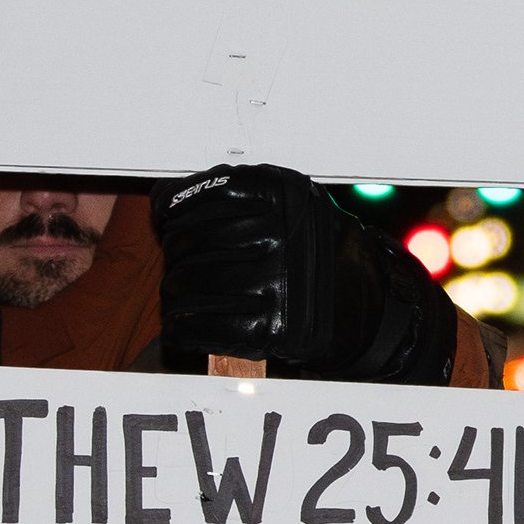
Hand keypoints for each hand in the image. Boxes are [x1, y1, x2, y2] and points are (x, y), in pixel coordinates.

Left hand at [157, 164, 457, 385]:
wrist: (360, 304)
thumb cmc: (310, 250)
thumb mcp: (287, 204)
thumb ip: (233, 195)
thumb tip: (163, 200)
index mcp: (283, 196)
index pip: (207, 196)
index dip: (176, 209)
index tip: (166, 217)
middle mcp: (279, 235)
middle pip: (190, 243)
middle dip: (176, 256)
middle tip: (180, 263)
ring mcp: (275, 283)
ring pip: (188, 285)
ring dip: (174, 295)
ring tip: (179, 296)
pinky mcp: (269, 328)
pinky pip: (199, 327)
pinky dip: (181, 328)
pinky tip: (181, 324)